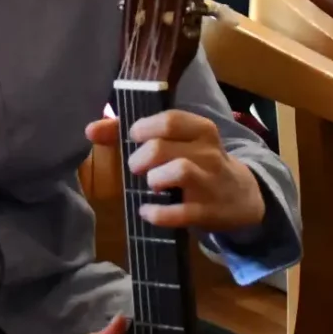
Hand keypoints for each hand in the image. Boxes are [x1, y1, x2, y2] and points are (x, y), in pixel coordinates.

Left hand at [85, 108, 266, 232]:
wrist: (241, 197)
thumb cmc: (199, 162)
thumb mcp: (179, 143)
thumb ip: (134, 134)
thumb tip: (90, 129)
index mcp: (200, 130)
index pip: (170, 120)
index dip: (144, 128)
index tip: (134, 138)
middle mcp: (208, 152)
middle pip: (163, 147)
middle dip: (140, 158)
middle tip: (137, 168)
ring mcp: (209, 182)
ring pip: (179, 170)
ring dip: (154, 178)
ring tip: (150, 185)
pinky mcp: (208, 212)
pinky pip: (180, 212)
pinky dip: (157, 213)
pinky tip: (147, 212)